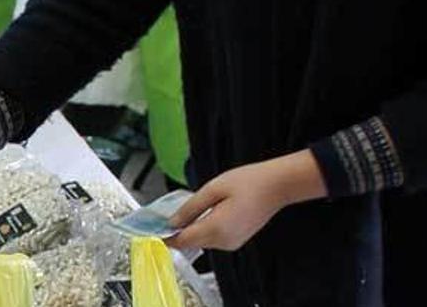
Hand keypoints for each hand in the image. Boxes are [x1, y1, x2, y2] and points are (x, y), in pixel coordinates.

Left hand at [166, 150, 326, 250]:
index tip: (149, 229)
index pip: (182, 240)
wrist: (277, 185)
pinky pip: (212, 238)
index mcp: (216, 229)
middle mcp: (224, 242)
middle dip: (175, 231)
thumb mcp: (212, 189)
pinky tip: (203, 213)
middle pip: (190, 242)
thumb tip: (171, 222)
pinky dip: (203, 229)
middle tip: (162, 216)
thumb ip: (190, 208)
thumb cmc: (247, 182)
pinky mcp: (236, 241)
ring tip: (184, 211)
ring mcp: (232, 243)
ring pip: (201, 241)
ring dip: (190, 229)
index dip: (164, 236)